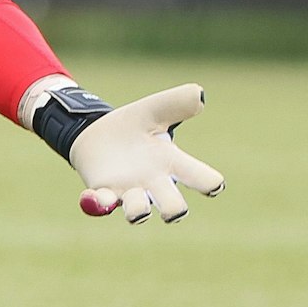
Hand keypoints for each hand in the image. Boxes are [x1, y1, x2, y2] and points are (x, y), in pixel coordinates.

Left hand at [70, 85, 224, 223]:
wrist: (97, 133)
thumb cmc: (135, 125)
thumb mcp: (154, 109)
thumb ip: (176, 102)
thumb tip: (200, 95)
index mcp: (172, 162)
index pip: (200, 177)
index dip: (210, 183)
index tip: (214, 185)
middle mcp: (154, 183)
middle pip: (173, 206)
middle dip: (174, 209)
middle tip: (174, 211)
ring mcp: (129, 190)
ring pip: (138, 211)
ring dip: (138, 211)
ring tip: (138, 211)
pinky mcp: (103, 191)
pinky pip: (102, 204)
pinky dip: (98, 204)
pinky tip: (93, 197)